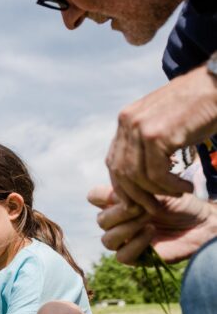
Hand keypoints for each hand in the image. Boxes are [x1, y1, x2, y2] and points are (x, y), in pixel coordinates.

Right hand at [88, 185, 216, 263]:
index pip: (93, 198)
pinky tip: (151, 232)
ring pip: (107, 240)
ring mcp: (125, 241)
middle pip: (100, 221)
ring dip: (127, 228)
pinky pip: (122, 255)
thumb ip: (130, 190)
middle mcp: (118, 223)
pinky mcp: (136, 258)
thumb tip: (110, 192)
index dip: (103, 195)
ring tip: (148, 219)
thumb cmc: (180, 204)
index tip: (124, 192)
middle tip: (142, 207)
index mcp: (117, 204)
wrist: (201, 222)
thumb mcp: (154, 190)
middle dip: (120, 213)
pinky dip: (135, 243)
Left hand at [105, 66, 216, 211]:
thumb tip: (138, 174)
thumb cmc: (200, 106)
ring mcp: (140, 128)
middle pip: (120, 172)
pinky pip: (157, 174)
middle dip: (136, 195)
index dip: (123, 185)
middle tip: (153, 207)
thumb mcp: (165, 123)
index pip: (114, 161)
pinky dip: (171, 187)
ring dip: (158, 192)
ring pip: (138, 176)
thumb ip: (148, 142)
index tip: (139, 199)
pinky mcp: (157, 136)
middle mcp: (128, 123)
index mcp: (126, 119)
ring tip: (179, 194)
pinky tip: (186, 187)